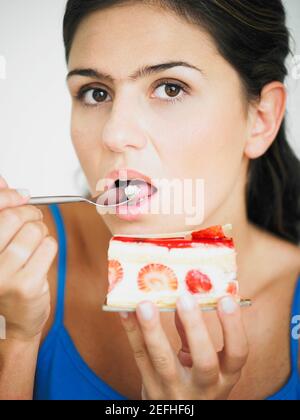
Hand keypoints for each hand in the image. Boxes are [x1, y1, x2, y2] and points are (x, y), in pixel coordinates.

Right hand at [0, 176, 57, 340]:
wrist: (11, 323)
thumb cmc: (3, 280)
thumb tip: (2, 181)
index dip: (7, 196)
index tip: (21, 196)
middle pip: (12, 217)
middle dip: (29, 213)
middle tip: (33, 218)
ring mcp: (1, 276)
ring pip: (33, 231)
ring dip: (41, 231)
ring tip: (36, 242)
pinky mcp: (24, 285)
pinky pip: (48, 246)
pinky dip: (49, 246)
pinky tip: (41, 257)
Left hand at [119, 293, 248, 399]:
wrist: (177, 416)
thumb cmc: (195, 384)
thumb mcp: (206, 365)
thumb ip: (195, 335)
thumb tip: (186, 295)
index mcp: (225, 376)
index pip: (238, 353)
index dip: (234, 326)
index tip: (226, 299)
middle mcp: (204, 387)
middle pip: (204, 361)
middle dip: (195, 328)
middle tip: (185, 297)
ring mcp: (175, 390)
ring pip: (164, 361)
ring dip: (153, 330)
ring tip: (145, 304)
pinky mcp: (150, 388)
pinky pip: (140, 358)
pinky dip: (132, 333)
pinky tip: (125, 312)